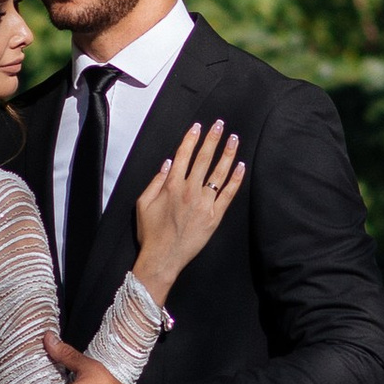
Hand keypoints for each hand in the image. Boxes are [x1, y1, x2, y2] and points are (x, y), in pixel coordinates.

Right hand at [131, 116, 244, 303]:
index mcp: (171, 186)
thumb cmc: (151, 232)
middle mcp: (189, 191)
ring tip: (234, 139)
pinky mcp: (215, 216)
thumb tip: (168, 163)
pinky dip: (235, 179)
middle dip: (212, 139)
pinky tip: (241, 166)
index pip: (184, 155)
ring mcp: (204, 203)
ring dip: (227, 154)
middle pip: (204, 158)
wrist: (163, 257)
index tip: (198, 126)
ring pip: (219, 173)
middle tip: (220, 125)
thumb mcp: (143, 203)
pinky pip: (228, 194)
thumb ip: (155, 181)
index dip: (191, 138)